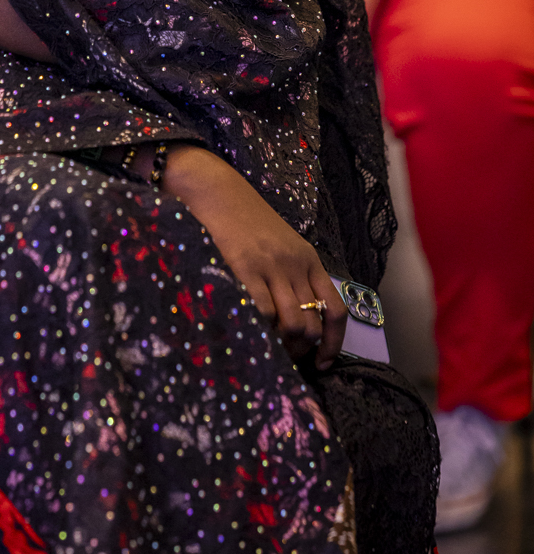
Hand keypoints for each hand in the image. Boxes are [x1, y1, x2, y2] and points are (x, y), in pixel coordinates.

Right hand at [159, 145, 346, 368]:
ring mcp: (271, 267)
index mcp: (309, 260)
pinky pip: (263, 312)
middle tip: (284, 357)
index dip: (333, 343)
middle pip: (313, 324)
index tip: (323, 363)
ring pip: (293, 324)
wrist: (218, 190)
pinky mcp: (244, 268)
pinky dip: (260, 330)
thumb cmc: (246, 219)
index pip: (336, 310)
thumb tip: (295, 319)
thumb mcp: (282, 244)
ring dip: (283, 346)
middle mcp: (295, 265)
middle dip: (302, 350)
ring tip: (268, 349)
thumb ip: (292, 274)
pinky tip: (250, 332)